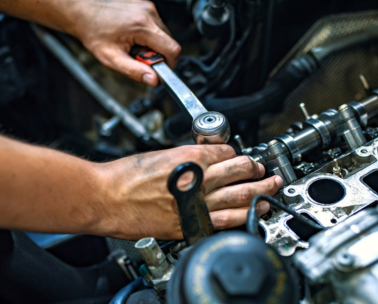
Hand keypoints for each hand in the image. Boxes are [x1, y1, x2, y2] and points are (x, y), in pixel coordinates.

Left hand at [66, 0, 180, 86]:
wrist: (81, 11)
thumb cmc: (92, 31)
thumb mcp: (111, 58)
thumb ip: (134, 71)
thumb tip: (153, 80)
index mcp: (142, 25)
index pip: (172, 49)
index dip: (169, 64)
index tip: (158, 70)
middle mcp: (148, 13)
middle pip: (169, 42)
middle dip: (157, 55)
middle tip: (137, 57)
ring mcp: (147, 7)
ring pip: (163, 34)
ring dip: (152, 45)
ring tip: (132, 45)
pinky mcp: (145, 6)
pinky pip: (156, 26)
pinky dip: (148, 35)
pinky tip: (132, 36)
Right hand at [93, 145, 282, 239]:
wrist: (106, 198)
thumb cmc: (125, 176)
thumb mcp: (161, 154)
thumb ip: (187, 156)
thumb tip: (205, 157)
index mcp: (191, 157)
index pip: (228, 152)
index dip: (236, 153)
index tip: (240, 157)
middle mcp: (199, 179)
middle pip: (241, 171)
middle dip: (257, 170)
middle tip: (264, 170)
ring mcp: (197, 204)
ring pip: (241, 196)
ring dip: (261, 192)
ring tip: (270, 189)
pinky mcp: (190, 224)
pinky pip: (225, 221)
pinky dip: (244, 216)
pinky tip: (254, 213)